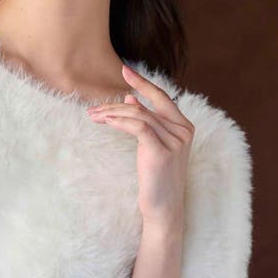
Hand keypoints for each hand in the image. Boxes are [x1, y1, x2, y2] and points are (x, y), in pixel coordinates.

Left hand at [86, 62, 193, 233]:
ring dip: (113, 113)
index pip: (162, 97)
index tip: (124, 70)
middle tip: (95, 104)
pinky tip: (106, 121)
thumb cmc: (157, 178)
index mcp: (184, 127)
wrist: (163, 208)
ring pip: (140, 115)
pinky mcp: (161, 152)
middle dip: (120, 100)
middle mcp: (183, 131)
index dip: (143, 82)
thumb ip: (147, 120)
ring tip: (94, 117)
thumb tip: (132, 97)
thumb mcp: (152, 146)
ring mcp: (175, 142)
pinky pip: (139, 127)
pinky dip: (121, 121)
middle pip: (147, 105)